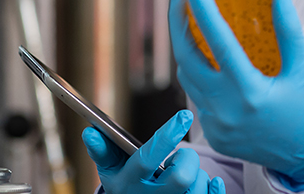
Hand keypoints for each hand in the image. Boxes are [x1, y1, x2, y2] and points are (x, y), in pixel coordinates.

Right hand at [82, 109, 225, 193]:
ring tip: (185, 172)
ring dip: (198, 175)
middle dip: (188, 159)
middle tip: (182, 155)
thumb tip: (90, 132)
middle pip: (180, 178)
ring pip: (196, 189)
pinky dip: (213, 189)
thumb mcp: (110, 169)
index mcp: (128, 184)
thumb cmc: (125, 182)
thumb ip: (102, 150)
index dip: (167, 136)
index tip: (184, 116)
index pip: (148, 159)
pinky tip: (212, 182)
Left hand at [169, 0, 303, 186]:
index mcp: (250, 92)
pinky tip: (208, 58)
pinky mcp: (215, 135)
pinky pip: (196, 97)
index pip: (218, 42)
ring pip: (187, 77)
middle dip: (178, 22)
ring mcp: (217, 125)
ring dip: (186, 48)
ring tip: (193, 20)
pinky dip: (198, 74)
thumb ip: (290, 32)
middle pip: (186, 57)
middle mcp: (227, 110)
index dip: (202, 9)